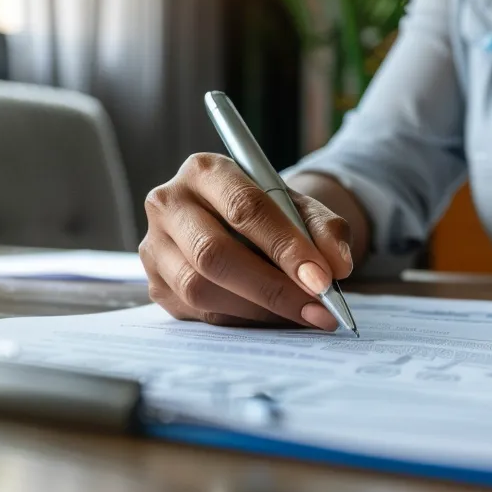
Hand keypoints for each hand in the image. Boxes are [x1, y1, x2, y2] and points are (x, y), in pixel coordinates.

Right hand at [139, 153, 354, 329]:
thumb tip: (336, 266)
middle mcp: (169, 203)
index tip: (322, 279)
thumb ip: (325, 229)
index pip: (245, 209)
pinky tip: (272, 317)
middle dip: (272, 287)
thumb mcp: (302, 208)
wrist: (236, 225)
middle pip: (214, 253)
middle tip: (317, 309)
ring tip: (301, 316)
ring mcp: (154, 246)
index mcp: (205, 170)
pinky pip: (197, 312)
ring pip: (200, 288)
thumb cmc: (269, 213)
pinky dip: (242, 320)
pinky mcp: (156, 284)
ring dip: (258, 310)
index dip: (285, 247)